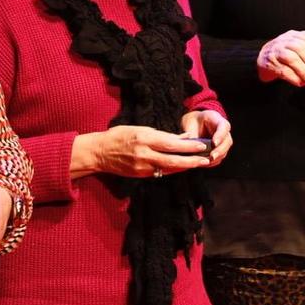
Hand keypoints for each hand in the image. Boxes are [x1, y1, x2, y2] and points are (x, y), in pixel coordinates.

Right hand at [73, 126, 221, 179]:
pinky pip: (160, 173)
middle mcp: (144, 154)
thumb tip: (180, 138)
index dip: (188, 146)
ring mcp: (142, 167)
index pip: (171, 144)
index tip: (201, 145)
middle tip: (206, 159)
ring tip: (198, 163)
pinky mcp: (140, 175)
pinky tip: (182, 167)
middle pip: (173, 159)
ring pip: (168, 168)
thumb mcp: (139, 129)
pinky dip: (172, 170)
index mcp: (144, 139)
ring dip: (184, 166)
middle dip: (191, 160)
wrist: (99, 152)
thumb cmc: (119, 135)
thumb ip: (159, 134)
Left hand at [180, 109, 232, 167]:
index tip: (214, 143)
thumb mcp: (190, 124)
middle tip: (212, 157)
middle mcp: (224, 131)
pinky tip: (204, 164)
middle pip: (227, 141)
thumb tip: (190, 148)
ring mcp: (223, 141)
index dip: (220, 136)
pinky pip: (219, 158)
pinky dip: (213, 162)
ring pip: (225, 151)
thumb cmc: (192, 122)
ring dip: (217, 158)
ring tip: (206, 162)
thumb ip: (192, 135)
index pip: (223, 127)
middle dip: (220, 150)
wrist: (195, 124)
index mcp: (217, 120)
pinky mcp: (220, 150)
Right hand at [256, 30, 304, 85]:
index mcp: (294, 36)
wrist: (261, 60)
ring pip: (291, 58)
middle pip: (300, 47)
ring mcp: (275, 51)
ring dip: (303, 69)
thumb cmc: (284, 57)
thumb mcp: (297, 51)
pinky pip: (283, 70)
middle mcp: (284, 40)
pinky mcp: (269, 63)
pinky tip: (300, 83)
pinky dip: (294, 77)